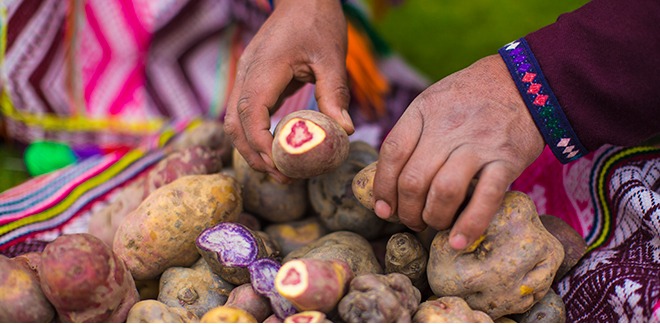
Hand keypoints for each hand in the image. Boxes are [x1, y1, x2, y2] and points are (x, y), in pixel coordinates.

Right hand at [224, 0, 353, 182]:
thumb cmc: (318, 22)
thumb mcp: (331, 56)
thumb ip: (334, 93)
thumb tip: (344, 130)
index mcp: (264, 70)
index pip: (251, 116)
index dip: (261, 146)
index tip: (281, 167)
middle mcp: (247, 75)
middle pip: (235, 125)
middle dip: (254, 155)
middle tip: (282, 177)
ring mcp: (246, 76)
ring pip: (234, 121)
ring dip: (251, 148)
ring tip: (278, 169)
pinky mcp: (252, 79)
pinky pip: (244, 112)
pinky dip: (254, 134)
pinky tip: (276, 147)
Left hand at [373, 54, 544, 249]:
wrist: (524, 81)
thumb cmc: (470, 97)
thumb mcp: (433, 100)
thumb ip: (411, 133)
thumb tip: (388, 180)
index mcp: (423, 111)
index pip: (392, 153)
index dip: (383, 187)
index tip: (383, 208)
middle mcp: (447, 128)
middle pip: (413, 179)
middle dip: (406, 211)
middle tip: (411, 220)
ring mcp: (477, 144)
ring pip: (443, 192)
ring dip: (433, 218)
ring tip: (434, 223)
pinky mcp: (506, 160)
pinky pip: (484, 199)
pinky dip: (469, 225)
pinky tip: (458, 241)